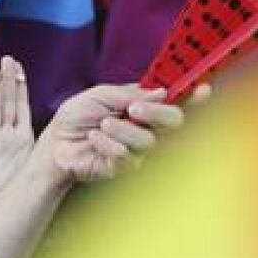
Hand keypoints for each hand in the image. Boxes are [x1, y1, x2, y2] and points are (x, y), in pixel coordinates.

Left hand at [37, 83, 195, 184]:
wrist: (54, 143)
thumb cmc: (75, 117)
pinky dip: (110, 146)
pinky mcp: (125, 168)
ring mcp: (138, 150)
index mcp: (144, 107)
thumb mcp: (99, 95)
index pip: (177, 102)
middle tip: (134, 110)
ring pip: (151, 141)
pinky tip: (95, 140)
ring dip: (124, 130)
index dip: (195, 98)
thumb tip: (161, 93)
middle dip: (157, 114)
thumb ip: (129, 94)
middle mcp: (147, 127)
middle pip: (176, 122)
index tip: (204, 89)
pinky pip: (130, 158)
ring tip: (101, 126)